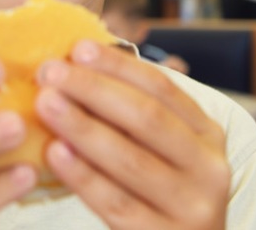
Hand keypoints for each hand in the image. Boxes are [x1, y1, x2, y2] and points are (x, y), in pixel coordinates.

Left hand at [35, 41, 228, 229]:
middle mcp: (210, 168)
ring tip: (45, 104)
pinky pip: (116, 203)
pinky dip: (83, 176)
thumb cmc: (163, 198)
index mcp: (209, 135)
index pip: (162, 89)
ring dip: (83, 127)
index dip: (118, 66)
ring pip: (131, 160)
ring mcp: (192, 207)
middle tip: (50, 72)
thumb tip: (78, 65)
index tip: (77, 48)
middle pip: (148, 118)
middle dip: (95, 90)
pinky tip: (55, 153)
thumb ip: (135, 117)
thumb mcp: (168, 153)